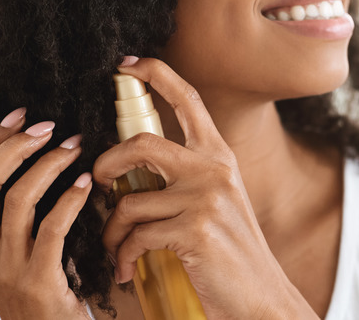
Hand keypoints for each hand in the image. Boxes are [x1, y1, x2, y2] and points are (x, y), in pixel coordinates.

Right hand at [0, 109, 92, 319]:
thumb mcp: (17, 256)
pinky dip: (70, 199)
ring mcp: (6, 269)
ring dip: (49, 165)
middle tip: (48, 127)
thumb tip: (35, 163)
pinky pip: (52, 228)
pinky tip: (87, 183)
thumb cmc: (45, 294)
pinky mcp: (38, 280)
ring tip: (76, 147)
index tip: (19, 115)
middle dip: (14, 146)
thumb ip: (15, 221)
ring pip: (17, 200)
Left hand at [93, 57, 315, 318]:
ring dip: (111, 231)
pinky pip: (136, 236)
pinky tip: (126, 269)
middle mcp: (215, 169)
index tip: (126, 63)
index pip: (188, 99)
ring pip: (129, 202)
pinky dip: (122, 256)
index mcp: (219, 156)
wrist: (260, 298)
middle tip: (98, 183)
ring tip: (115, 248)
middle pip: (141, 144)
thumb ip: (185, 179)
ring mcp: (206, 199)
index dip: (156, 74)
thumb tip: (129, 171)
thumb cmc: (229, 254)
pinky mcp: (194, 231)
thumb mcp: (217, 203)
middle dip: (106, 164)